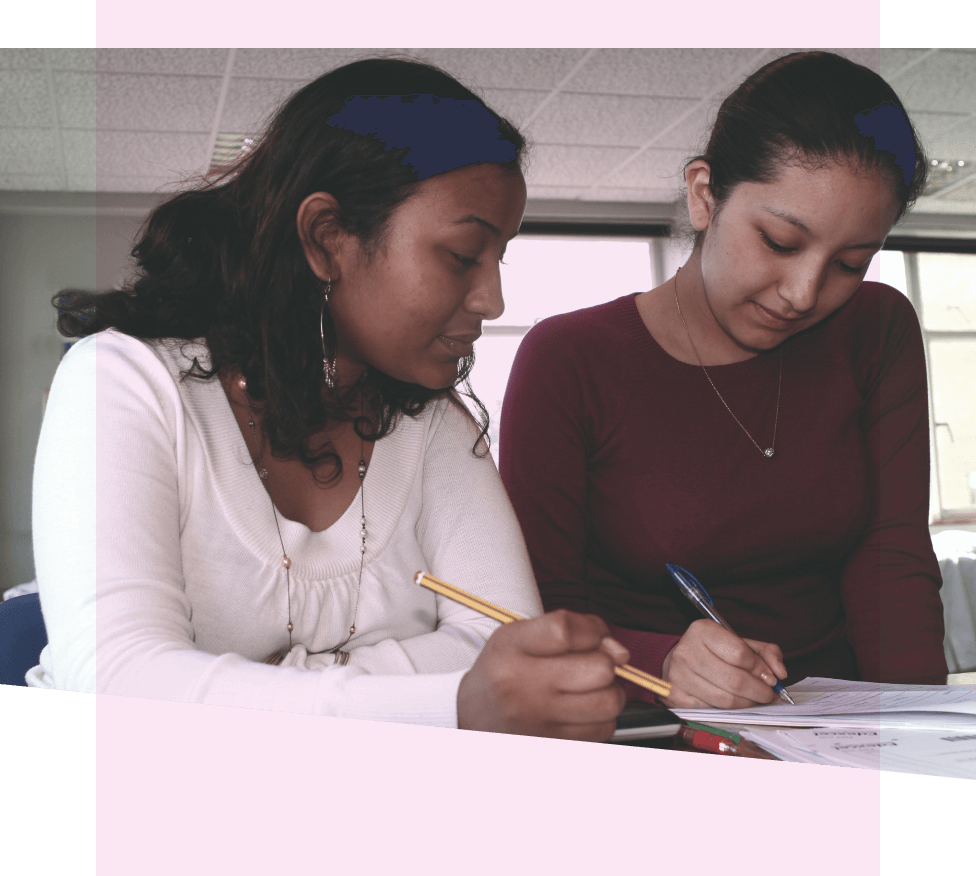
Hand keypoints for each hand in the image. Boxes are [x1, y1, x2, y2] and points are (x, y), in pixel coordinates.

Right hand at [457, 609, 628, 740]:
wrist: (473, 714)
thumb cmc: (504, 669)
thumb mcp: (521, 634)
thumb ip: (572, 629)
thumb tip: (620, 652)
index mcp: (511, 648)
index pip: (566, 630)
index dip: (593, 629)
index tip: (592, 635)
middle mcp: (521, 685)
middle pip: (599, 669)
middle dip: (605, 662)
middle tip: (589, 663)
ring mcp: (537, 720)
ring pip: (609, 702)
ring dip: (609, 692)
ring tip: (588, 687)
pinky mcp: (551, 744)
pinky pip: (603, 729)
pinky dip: (601, 717)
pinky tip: (580, 709)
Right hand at [660, 619, 787, 709]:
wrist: (678, 660)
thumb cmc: (714, 651)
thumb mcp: (740, 642)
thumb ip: (766, 652)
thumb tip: (780, 674)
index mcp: (702, 630)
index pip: (740, 654)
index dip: (761, 669)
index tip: (771, 678)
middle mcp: (686, 651)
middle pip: (735, 680)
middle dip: (759, 691)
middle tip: (768, 694)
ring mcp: (679, 675)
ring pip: (725, 700)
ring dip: (747, 703)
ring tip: (754, 698)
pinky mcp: (676, 696)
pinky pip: (713, 710)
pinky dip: (729, 710)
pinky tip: (734, 702)